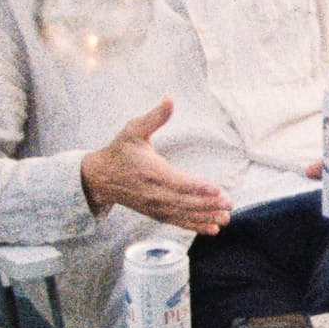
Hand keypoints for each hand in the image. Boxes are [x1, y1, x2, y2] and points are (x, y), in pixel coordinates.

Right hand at [79, 100, 233, 233]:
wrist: (99, 177)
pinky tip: (212, 229)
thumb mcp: (133, 130)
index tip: (216, 189)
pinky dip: (194, 226)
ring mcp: (154, 205)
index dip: (197, 186)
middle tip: (228, 205)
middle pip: (184, 201)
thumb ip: (154, 117)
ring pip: (182, 214)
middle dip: (207, 204)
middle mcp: (153, 192)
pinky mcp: (155, 212)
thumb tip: (169, 98)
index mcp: (152, 171)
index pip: (177, 181)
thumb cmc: (120, 151)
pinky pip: (177, 221)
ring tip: (225, 219)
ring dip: (205, 218)